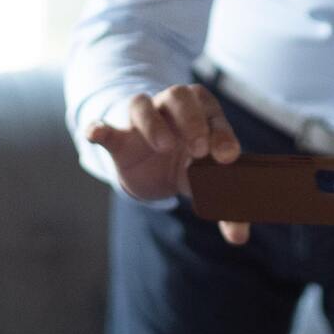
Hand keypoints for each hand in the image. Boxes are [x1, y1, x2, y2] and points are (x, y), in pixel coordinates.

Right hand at [86, 84, 245, 240]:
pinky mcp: (118, 137)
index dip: (222, 132)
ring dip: (153, 123)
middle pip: (180, 96)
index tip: (227, 157)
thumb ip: (224, 208)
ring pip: (142, 104)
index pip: (213, 112)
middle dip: (191, 120)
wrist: (153, 167)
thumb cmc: (188, 165)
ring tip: (163, 146)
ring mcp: (143, 120)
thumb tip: (239, 237)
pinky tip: (94, 133)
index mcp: (202, 114)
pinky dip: (98, 128)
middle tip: (200, 149)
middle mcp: (172, 109)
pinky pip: (105, 127)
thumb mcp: (207, 183)